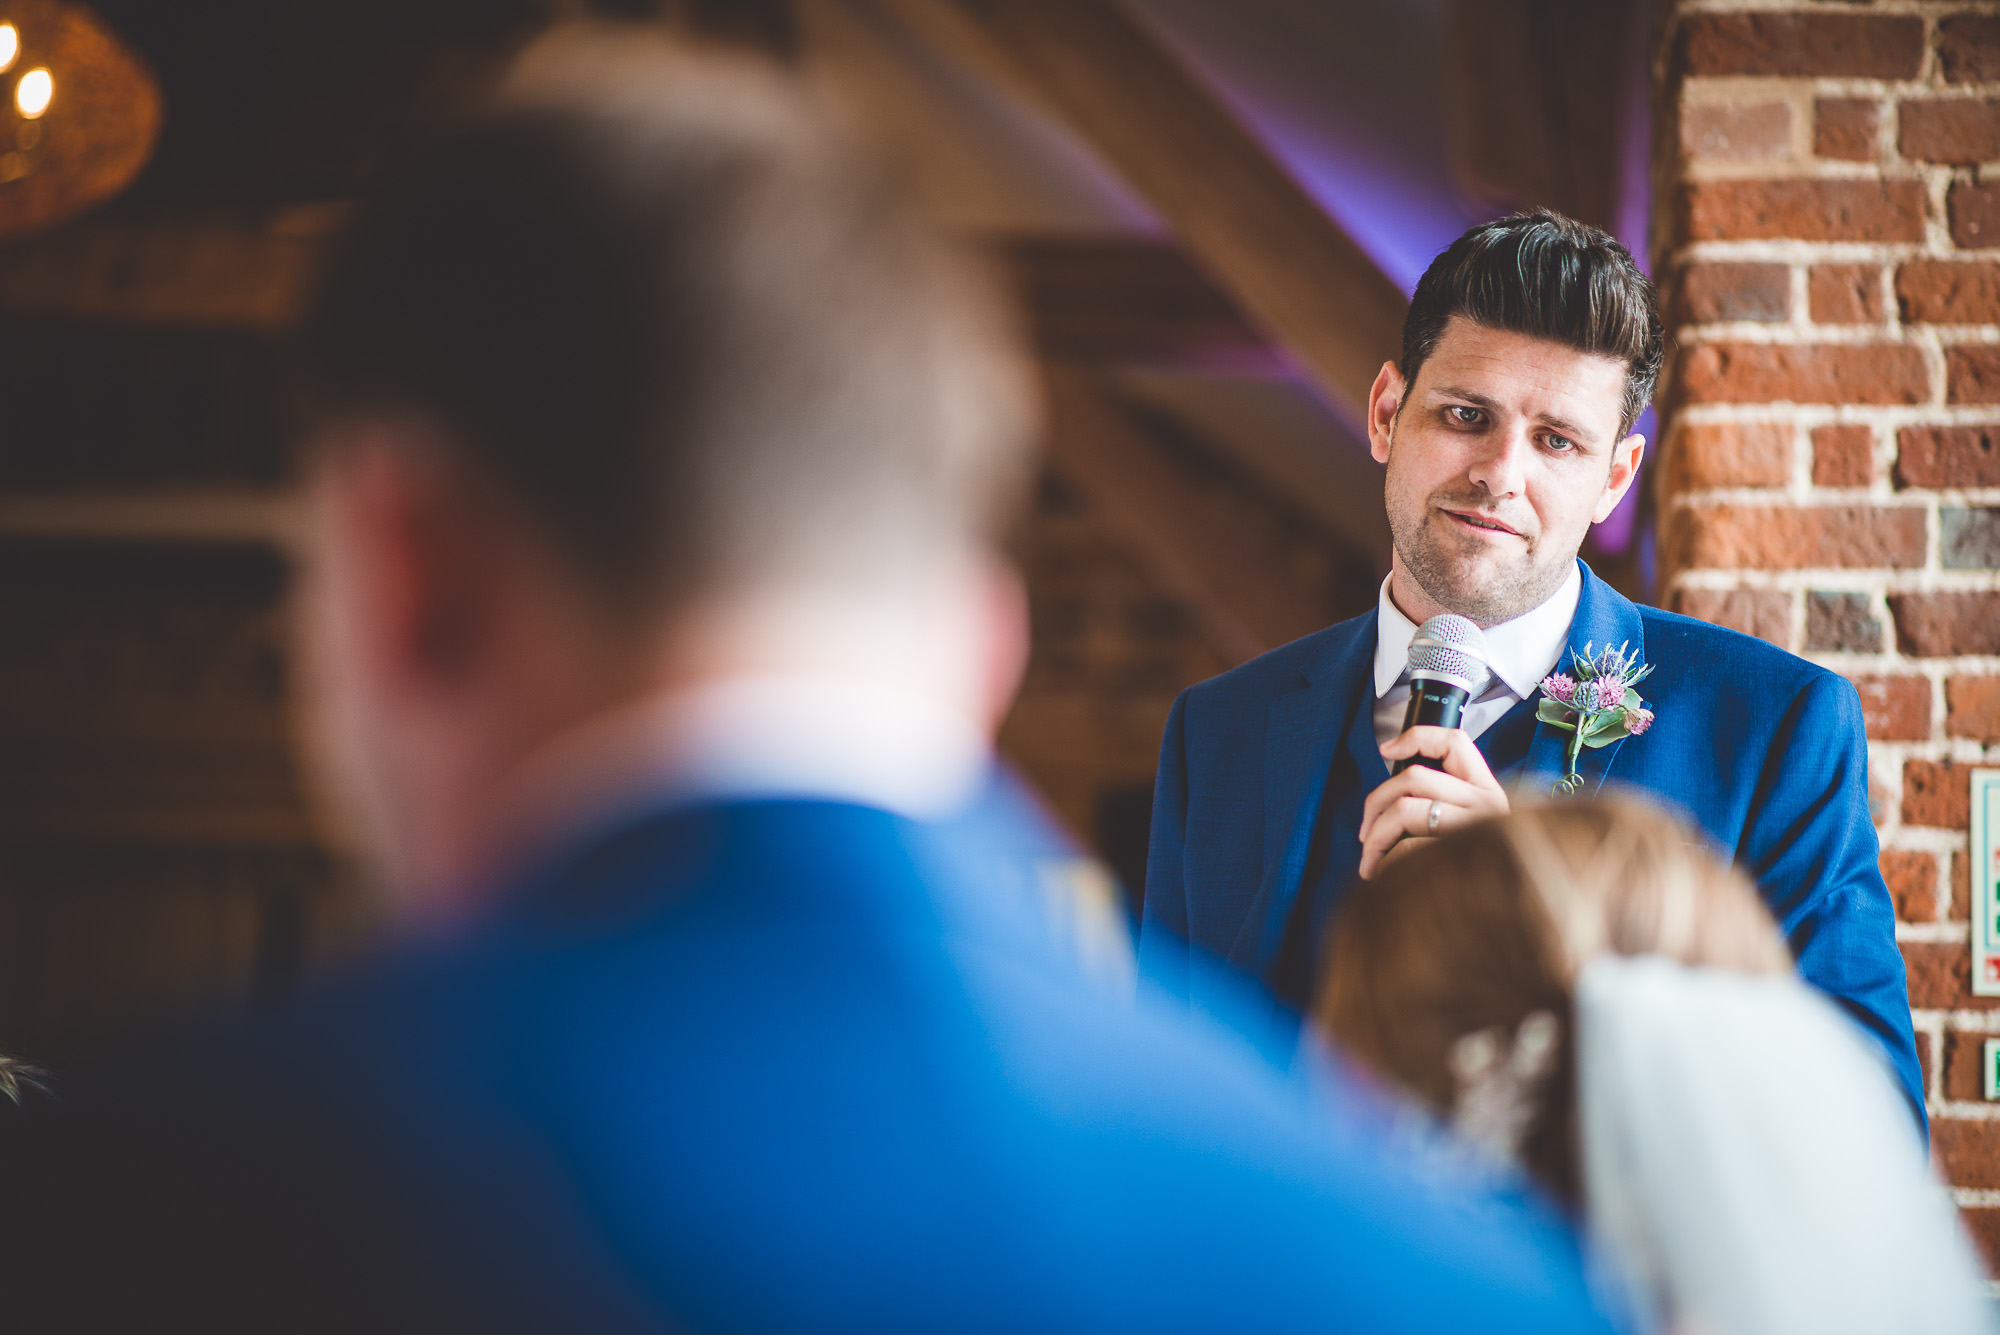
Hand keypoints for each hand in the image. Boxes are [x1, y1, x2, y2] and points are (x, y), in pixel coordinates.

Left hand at [1357, 726, 1510, 878]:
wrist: (1501, 930)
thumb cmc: (1472, 881)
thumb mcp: (1466, 832)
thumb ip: (1441, 806)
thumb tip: (1390, 797)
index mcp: (1490, 792)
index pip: (1456, 742)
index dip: (1417, 737)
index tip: (1387, 749)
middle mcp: (1490, 806)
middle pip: (1414, 777)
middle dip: (1375, 802)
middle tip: (1363, 832)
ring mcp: (1478, 831)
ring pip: (1405, 808)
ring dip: (1375, 836)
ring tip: (1369, 861)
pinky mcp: (1462, 858)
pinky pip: (1407, 847)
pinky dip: (1387, 862)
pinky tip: (1387, 879)